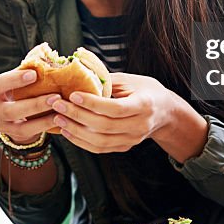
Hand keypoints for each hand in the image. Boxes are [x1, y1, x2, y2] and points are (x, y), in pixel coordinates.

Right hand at [0, 68, 59, 145]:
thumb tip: (46, 54)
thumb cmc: (18, 87)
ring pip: (20, 125)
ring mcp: (1, 124)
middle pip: (9, 110)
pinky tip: (58, 119)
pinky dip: (45, 125)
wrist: (13, 112)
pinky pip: (29, 132)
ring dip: (42, 117)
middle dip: (34, 104)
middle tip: (55, 96)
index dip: (14, 80)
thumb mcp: (18, 78)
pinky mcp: (12, 135)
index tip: (34, 74)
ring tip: (60, 109)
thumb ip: (27, 69)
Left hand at [49, 72, 202, 158]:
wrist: (165, 112)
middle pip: (105, 126)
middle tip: (58, 106)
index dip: (92, 103)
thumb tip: (79, 74)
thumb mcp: (131, 80)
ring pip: (100, 141)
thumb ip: (107, 80)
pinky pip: (100, 149)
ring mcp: (132, 139)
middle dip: (78, 116)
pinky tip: (68, 132)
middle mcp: (139, 126)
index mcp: (144, 105)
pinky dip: (81, 142)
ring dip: (76, 131)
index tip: (73, 95)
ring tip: (58, 120)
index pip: (115, 108)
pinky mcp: (125, 147)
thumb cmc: (146, 90)